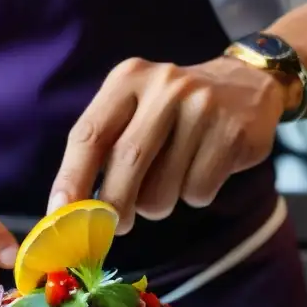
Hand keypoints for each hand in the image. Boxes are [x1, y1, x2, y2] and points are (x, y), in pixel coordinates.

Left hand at [49, 57, 288, 232]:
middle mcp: (164, 86)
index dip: (71, 179)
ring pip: (162, 187)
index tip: (58, 215)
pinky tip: (202, 170)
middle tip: (114, 227)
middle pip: (126, 162)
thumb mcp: (135, 109)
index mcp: (128, 78)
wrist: (248, 84)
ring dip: (158, 205)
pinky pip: (198, 191)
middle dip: (113, 207)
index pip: (89, 134)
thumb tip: (72, 211)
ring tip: (170, 183)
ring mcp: (202, 106)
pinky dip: (194, 195)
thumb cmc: (173, 111)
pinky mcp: (232, 132)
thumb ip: (105, 149)